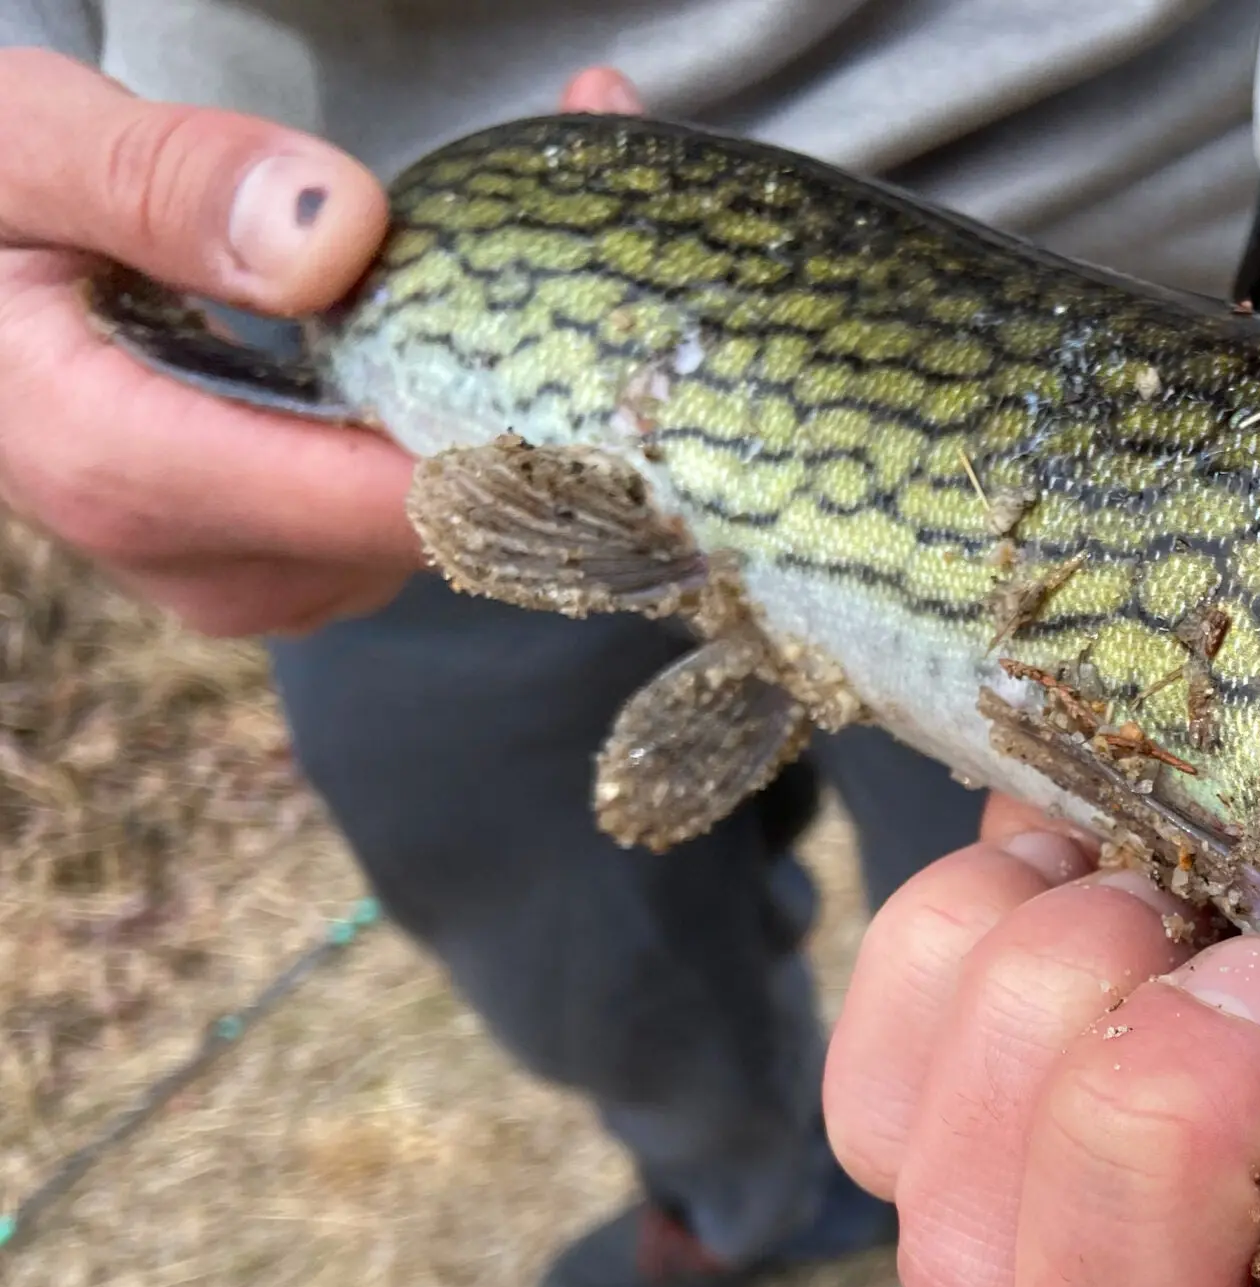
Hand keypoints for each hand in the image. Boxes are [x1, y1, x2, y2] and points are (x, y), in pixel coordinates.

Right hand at [0, 59, 645, 638]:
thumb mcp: (34, 147)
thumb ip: (169, 184)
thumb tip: (333, 236)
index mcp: (123, 467)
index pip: (387, 502)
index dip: (520, 438)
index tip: (613, 358)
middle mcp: (200, 560)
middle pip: (439, 526)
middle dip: (532, 408)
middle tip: (602, 271)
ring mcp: (254, 578)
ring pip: (448, 533)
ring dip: (513, 423)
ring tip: (552, 287)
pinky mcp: (288, 568)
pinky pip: (419, 523)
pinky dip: (468, 438)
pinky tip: (487, 352)